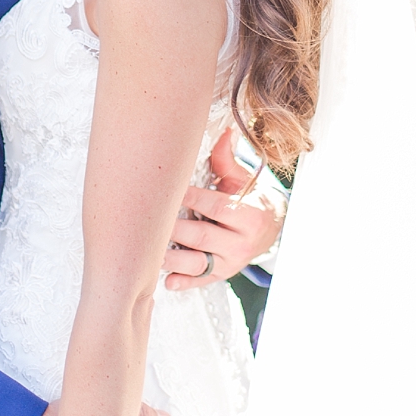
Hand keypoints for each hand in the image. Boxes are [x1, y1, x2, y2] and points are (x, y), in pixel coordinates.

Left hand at [164, 129, 284, 290]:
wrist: (270, 227)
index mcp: (249, 216)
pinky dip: (183, 283)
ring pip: (198, 263)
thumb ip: (226, 160)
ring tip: (148, 251)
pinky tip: (166, 282)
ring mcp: (231, 262)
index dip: (189, 198)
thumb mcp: (241, 179)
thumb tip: (223, 132)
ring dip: (172, 259)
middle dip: (173, 229)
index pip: (215, 207)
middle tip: (146, 221)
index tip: (164, 190)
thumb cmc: (248, 198)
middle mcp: (241, 243)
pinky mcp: (221, 274)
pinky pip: (200, 281)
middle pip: (201, 236)